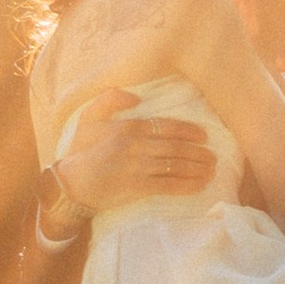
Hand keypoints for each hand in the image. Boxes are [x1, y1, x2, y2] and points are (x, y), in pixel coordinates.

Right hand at [53, 115, 217, 220]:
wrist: (70, 184)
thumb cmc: (81, 151)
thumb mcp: (89, 118)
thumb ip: (109, 100)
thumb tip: (135, 95)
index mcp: (127, 128)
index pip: (165, 126)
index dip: (187, 130)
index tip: (203, 136)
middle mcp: (135, 146)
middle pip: (175, 147)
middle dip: (198, 152)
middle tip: (214, 156)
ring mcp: (137, 168)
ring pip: (175, 166)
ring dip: (197, 168)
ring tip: (212, 170)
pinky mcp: (137, 188)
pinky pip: (167, 185)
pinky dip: (186, 185)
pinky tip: (200, 186)